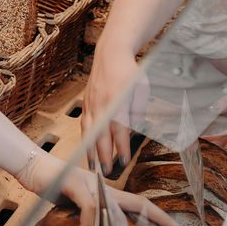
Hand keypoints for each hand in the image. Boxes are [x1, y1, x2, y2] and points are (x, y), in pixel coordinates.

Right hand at [59, 168, 178, 225]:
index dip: (155, 212)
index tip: (174, 225)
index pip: (134, 201)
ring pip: (111, 209)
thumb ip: (85, 218)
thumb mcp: (72, 204)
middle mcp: (100, 186)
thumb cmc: (52, 184)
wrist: (32, 166)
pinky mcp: (74, 184)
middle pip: (134, 200)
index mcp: (102, 190)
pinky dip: (87, 225)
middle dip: (156, 215)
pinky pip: (89, 208)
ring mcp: (89, 183)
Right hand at [82, 47, 147, 170]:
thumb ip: (137, 110)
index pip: (119, 130)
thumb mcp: (141, 89)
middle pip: (101, 134)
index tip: (125, 161)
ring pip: (89, 131)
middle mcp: (101, 104)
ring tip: (93, 165)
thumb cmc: (129, 71)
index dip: (122, 147)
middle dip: (103, 154)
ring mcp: (91, 103)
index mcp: (116, 101)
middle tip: (107, 171)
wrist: (110, 54)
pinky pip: (84, 123)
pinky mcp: (86, 102)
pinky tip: (87, 147)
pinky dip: (85, 137)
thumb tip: (133, 129)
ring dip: (90, 149)